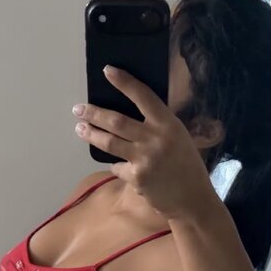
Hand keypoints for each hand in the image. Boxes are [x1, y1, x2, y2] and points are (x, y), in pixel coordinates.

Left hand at [73, 65, 215, 220]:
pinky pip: (117, 166)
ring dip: (92, 135)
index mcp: (168, 124)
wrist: (192, 199)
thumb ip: (158, 127)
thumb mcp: (179, 138)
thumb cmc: (187, 166)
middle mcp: (155, 138)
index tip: (107, 71)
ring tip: (80, 129)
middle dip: (94, 113)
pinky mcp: (136, 178)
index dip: (124, 82)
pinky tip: (118, 165)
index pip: (143, 96)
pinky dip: (116, 165)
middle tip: (78, 109)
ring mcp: (144, 159)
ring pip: (110, 142)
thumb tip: (130, 115)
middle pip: (116, 121)